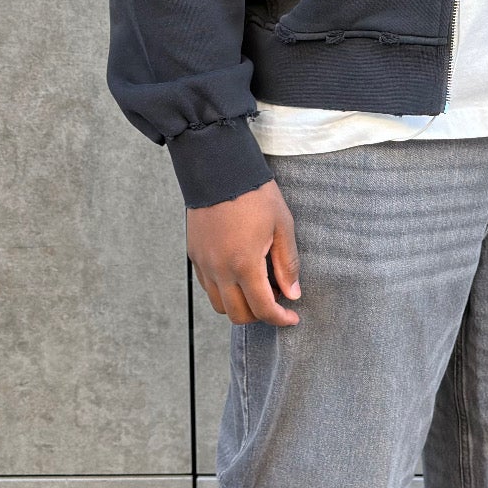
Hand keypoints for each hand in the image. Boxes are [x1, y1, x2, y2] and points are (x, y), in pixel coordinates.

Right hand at [186, 182, 300, 326]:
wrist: (218, 168)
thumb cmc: (254, 194)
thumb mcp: (282, 226)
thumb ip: (287, 264)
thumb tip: (292, 293)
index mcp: (244, 263)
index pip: (262, 308)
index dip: (280, 319)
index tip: (292, 318)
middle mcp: (219, 269)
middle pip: (238, 315)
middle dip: (260, 316)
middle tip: (276, 302)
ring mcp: (204, 263)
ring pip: (220, 304)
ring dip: (240, 305)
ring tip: (257, 288)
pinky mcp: (194, 255)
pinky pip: (208, 286)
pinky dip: (225, 290)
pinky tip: (240, 275)